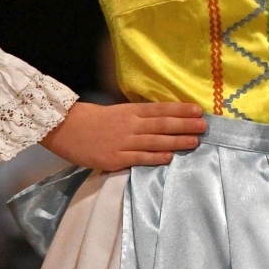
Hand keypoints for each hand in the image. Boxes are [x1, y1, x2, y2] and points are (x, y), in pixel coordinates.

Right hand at [41, 102, 205, 170]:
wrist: (64, 129)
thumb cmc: (93, 120)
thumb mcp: (118, 112)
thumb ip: (140, 116)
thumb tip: (166, 118)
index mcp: (130, 111)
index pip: (160, 109)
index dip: (180, 110)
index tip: (198, 110)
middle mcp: (129, 125)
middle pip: (162, 125)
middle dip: (185, 125)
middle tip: (204, 126)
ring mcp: (122, 142)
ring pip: (155, 142)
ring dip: (177, 142)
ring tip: (195, 141)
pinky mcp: (114, 158)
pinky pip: (138, 158)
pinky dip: (155, 157)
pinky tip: (170, 157)